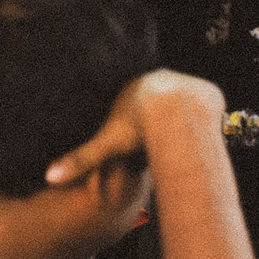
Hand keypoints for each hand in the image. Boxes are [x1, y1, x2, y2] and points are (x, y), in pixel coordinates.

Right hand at [45, 69, 225, 185]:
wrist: (179, 109)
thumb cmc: (142, 129)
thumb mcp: (108, 146)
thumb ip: (80, 161)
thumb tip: (48, 178)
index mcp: (133, 91)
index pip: (137, 115)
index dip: (141, 132)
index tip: (143, 142)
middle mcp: (159, 81)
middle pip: (162, 111)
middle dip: (164, 128)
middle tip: (167, 145)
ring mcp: (184, 82)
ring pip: (186, 109)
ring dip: (188, 124)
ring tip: (187, 142)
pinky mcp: (208, 90)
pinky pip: (209, 109)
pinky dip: (209, 121)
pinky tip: (207, 132)